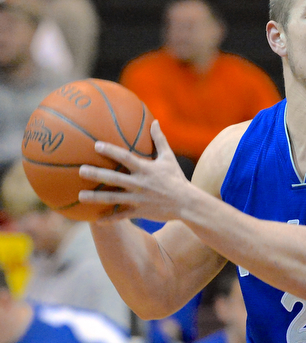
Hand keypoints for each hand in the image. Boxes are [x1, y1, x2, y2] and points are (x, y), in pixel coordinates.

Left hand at [78, 121, 193, 221]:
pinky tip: (96, 220)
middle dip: (97, 174)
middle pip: (114, 178)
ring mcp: (139, 199)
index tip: (96, 145)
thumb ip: (160, 140)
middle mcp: (140, 184)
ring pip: (113, 198)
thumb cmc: (176, 178)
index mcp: (146, 169)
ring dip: (96, 198)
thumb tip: (155, 121)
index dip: (111, 151)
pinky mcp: (140, 212)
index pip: (126, 158)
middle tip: (81, 171)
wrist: (187, 203)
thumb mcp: (169, 158)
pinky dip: (110, 219)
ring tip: (80, 196)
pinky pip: (122, 215)